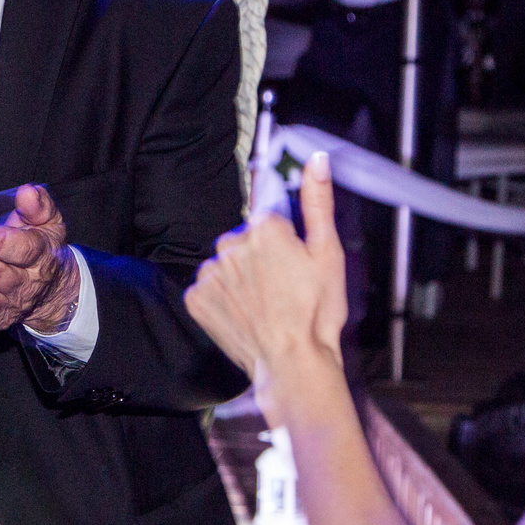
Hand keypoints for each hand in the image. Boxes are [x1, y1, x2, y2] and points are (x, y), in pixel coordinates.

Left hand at [0, 183, 78, 336]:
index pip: (27, 250)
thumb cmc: (41, 250)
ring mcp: (8, 303)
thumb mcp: (47, 223)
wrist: (52, 289)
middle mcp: (25, 283)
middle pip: (6, 279)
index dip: (7, 245)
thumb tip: (28, 192)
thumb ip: (37, 207)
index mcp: (40, 255)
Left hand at [186, 152, 346, 416]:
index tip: (290, 262)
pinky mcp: (196, 298)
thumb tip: (316, 159)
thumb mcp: (327, 253)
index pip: (268, 217)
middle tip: (283, 288)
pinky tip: (244, 314)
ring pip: (225, 264)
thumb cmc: (317, 313)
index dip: (283, 240)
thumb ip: (317, 201)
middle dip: (260, 257)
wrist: (294, 365)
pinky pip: (208, 288)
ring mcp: (210, 272)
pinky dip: (222, 299)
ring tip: (265, 304)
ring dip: (240, 278)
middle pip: (244, 240)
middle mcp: (230, 243)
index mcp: (264, 226)